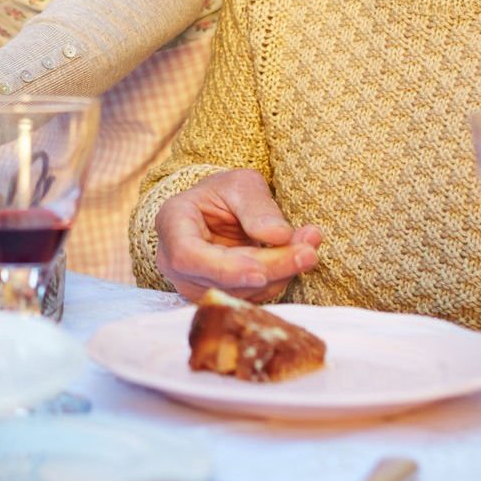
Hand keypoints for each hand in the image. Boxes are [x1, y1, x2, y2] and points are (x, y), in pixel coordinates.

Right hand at [152, 169, 322, 301]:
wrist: (220, 211)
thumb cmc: (224, 193)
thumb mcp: (241, 184)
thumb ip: (257, 207)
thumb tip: (278, 236)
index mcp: (171, 224)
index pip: (188, 256)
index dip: (224, 269)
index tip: (260, 272)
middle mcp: (175, 262)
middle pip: (220, 279)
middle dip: (269, 268)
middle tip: (308, 251)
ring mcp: (194, 284)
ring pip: (239, 292)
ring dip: (280, 273)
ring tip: (309, 245)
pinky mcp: (218, 296)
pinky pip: (251, 297)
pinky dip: (279, 279)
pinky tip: (299, 255)